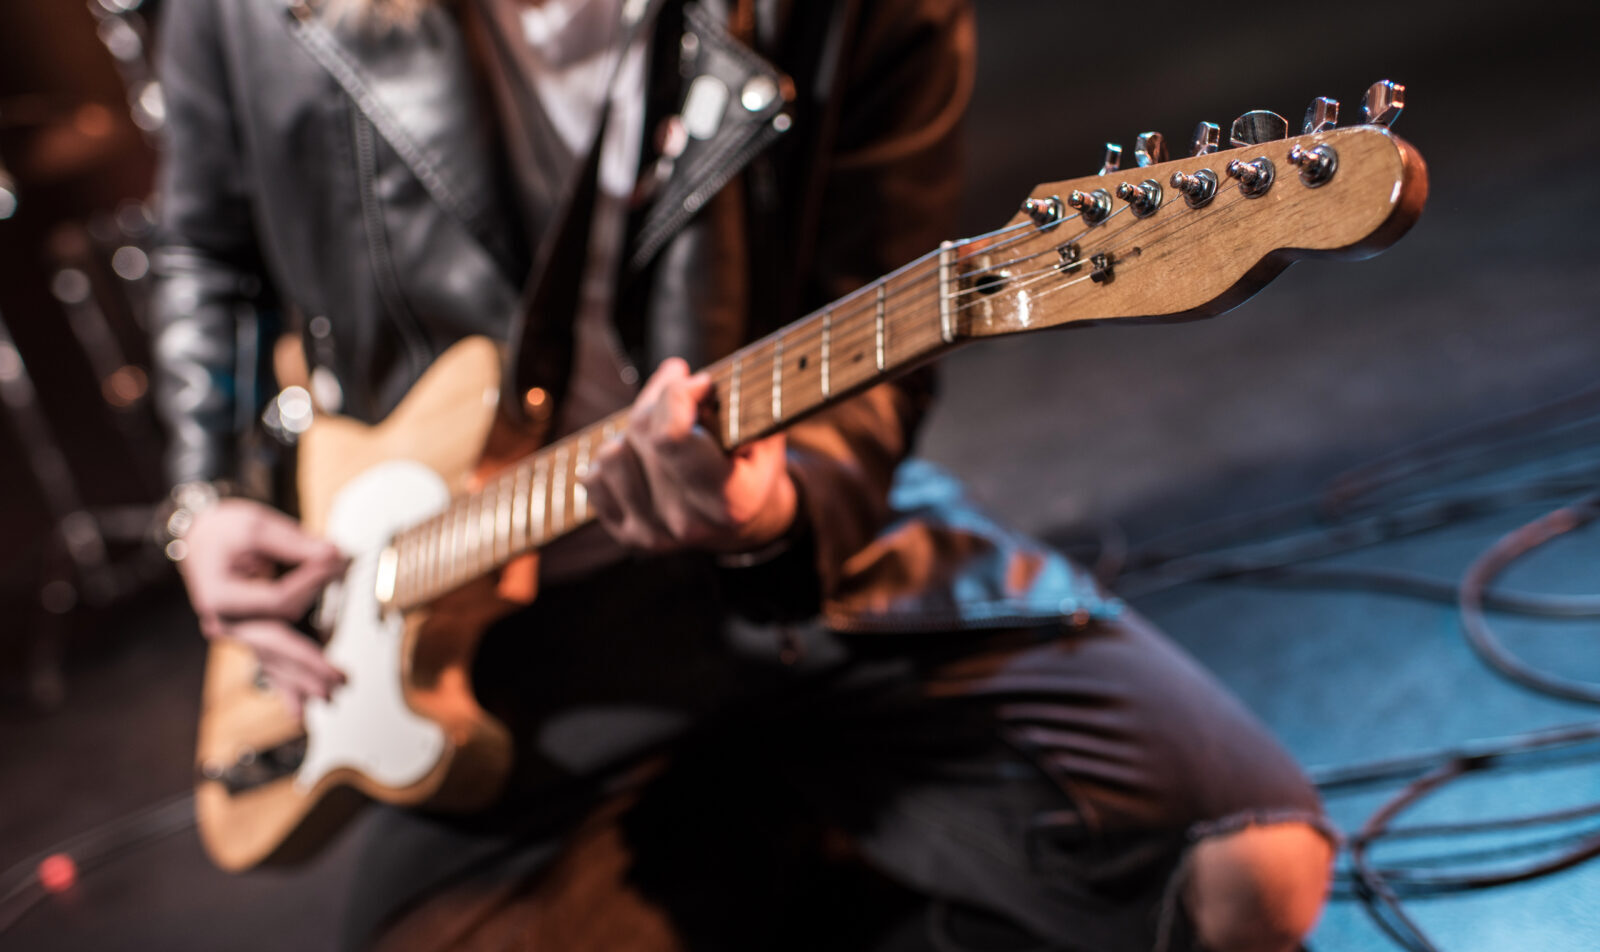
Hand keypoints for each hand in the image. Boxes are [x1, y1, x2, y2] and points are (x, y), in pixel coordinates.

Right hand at [176, 498, 348, 716]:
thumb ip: (295, 543)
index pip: (278, 601)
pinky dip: (287, 683)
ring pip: (273, 662)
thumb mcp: (257, 526)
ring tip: (329, 697)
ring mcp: (236, 632)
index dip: (312, 582)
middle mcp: (225, 621)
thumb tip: (334, 556)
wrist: (201, 535)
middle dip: (309, 663)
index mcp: (221, 597)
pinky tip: (300, 710)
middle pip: (275, 646)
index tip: (337, 560)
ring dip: (302, 681)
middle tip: (339, 678)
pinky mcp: (250, 634)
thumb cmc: (226, 529)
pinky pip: (269, 663)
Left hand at [582, 358, 796, 553]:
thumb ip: (728, 401)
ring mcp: (654, 534)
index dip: (678, 394)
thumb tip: (675, 374)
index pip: (671, 436)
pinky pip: (594, 478)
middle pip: (643, 434)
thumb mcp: (759, 429)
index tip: (701, 383)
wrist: (743, 521)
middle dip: (662, 403)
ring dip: (634, 433)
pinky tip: (645, 460)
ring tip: (665, 435)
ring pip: (612, 454)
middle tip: (688, 400)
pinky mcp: (627, 536)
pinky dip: (617, 458)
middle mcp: (688, 523)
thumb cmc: (752, 463)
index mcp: (729, 501)